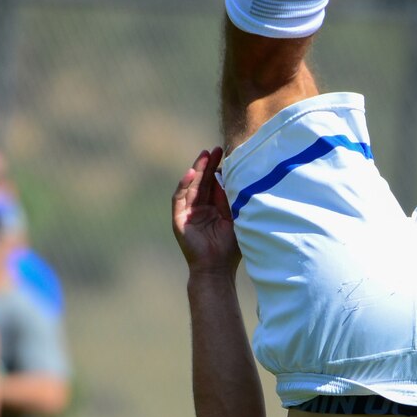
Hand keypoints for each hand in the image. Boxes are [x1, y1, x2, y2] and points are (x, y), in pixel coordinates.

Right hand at [171, 148, 239, 277]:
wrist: (216, 268)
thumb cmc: (230, 248)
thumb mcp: (235, 219)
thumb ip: (233, 199)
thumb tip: (237, 176)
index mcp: (213, 208)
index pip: (215, 184)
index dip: (219, 169)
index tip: (227, 153)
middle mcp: (200, 208)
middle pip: (203, 181)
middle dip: (209, 164)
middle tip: (217, 148)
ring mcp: (188, 213)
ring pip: (191, 186)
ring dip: (197, 170)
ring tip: (205, 155)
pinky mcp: (178, 219)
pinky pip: (179, 198)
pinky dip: (184, 185)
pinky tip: (191, 173)